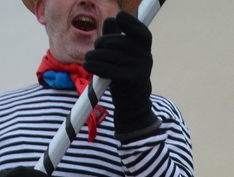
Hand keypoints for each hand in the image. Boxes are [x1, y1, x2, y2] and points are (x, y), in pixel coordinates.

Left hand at [84, 11, 154, 131]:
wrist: (132, 101)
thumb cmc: (124, 72)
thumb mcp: (121, 53)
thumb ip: (115, 36)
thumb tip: (111, 20)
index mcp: (145, 48)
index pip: (140, 31)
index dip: (131, 22)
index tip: (119, 18)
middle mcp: (146, 56)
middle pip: (119, 42)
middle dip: (101, 43)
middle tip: (93, 50)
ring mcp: (141, 69)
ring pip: (112, 56)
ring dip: (95, 56)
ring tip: (88, 59)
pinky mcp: (132, 80)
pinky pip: (111, 70)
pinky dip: (96, 67)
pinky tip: (89, 66)